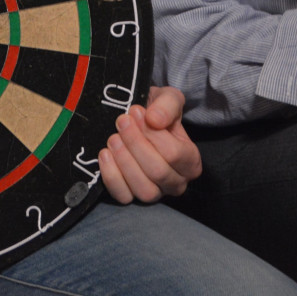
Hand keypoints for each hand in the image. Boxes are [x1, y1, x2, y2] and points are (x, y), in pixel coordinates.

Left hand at [97, 86, 200, 202]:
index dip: (152, 134)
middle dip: (135, 144)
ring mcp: (156, 193)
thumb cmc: (157, 112)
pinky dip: (112, 176)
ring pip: (144, 189)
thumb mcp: (169, 99)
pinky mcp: (132, 196)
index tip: (135, 112)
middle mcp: (177, 182)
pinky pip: (123, 196)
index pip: (174, 154)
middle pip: (158, 172)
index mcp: (191, 161)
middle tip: (122, 122)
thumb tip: (155, 119)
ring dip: (124, 161)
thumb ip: (168, 105)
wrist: (139, 120)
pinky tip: (105, 154)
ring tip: (113, 138)